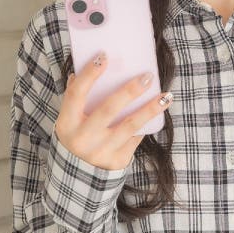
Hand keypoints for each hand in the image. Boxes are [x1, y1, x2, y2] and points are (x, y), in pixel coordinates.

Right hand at [53, 54, 171, 169]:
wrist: (78, 176)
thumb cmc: (77, 136)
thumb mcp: (69, 119)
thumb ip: (76, 96)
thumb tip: (90, 66)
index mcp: (67, 123)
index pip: (76, 94)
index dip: (89, 75)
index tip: (104, 56)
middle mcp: (83, 138)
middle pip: (108, 109)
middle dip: (129, 91)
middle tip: (147, 77)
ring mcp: (100, 152)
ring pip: (130, 126)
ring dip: (150, 109)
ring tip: (166, 96)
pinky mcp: (116, 161)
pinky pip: (135, 138)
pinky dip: (146, 124)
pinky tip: (158, 112)